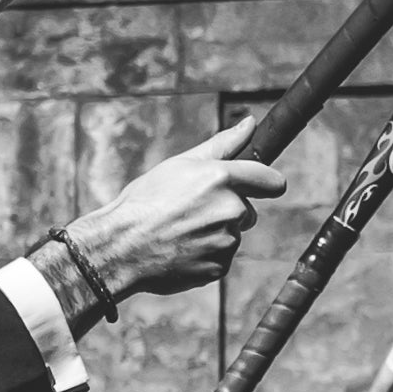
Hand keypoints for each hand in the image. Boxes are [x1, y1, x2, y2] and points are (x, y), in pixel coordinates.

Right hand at [65, 120, 282, 306]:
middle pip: (248, 211)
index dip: (266, 183)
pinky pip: (222, 258)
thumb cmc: (145, 200)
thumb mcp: (180, 164)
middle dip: (228, 210)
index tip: (260, 186)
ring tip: (181, 231)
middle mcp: (230, 209)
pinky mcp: (219, 267)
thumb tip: (250, 124)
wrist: (121, 246)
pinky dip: (207, 255)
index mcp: (222, 178)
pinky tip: (182, 249)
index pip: (271, 181)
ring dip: (215, 233)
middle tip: (191, 211)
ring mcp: (226, 241)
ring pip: (233, 235)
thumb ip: (223, 145)